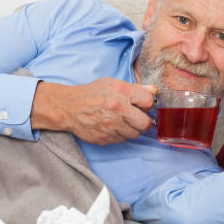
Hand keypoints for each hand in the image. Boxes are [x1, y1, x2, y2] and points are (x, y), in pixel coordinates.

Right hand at [30, 78, 156, 144]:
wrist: (69, 107)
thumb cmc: (92, 94)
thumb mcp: (113, 83)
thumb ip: (135, 88)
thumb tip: (154, 91)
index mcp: (122, 92)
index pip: (148, 102)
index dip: (147, 104)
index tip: (143, 105)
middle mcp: (118, 108)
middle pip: (145, 123)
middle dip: (144, 121)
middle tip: (137, 118)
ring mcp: (111, 125)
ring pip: (134, 134)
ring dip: (131, 129)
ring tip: (122, 121)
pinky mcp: (105, 137)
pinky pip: (121, 140)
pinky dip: (120, 135)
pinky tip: (112, 127)